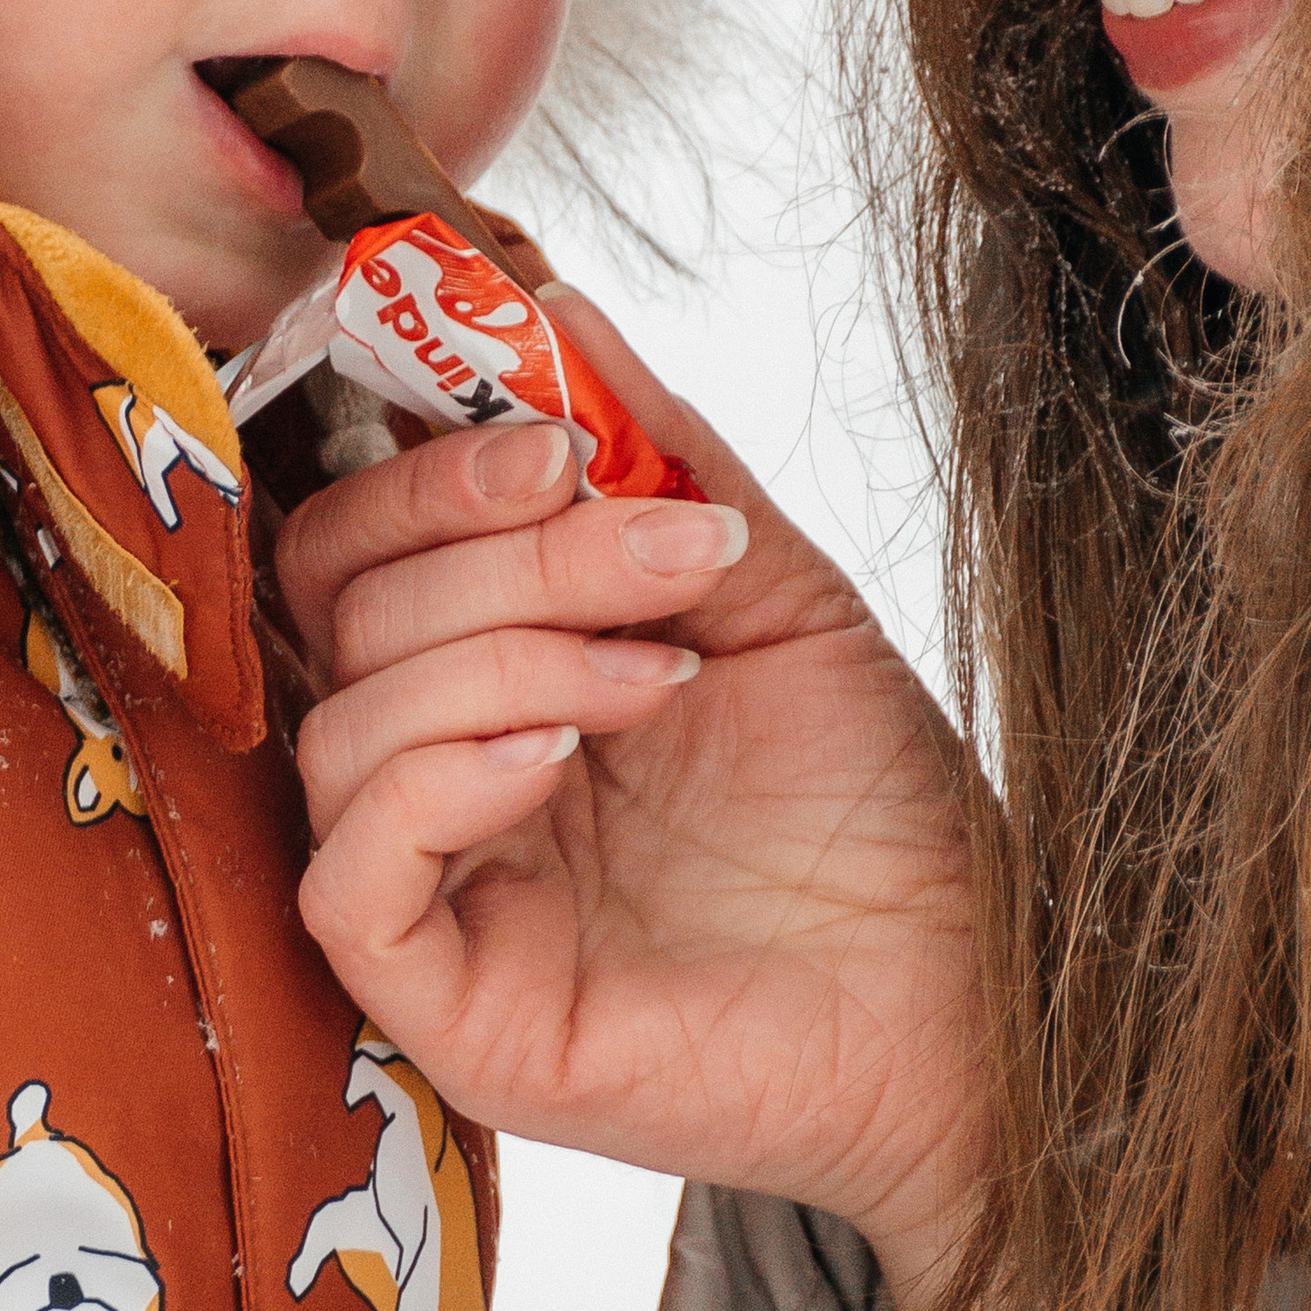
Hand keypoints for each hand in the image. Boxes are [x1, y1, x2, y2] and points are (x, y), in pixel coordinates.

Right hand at [280, 292, 995, 1310]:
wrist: (972, 995)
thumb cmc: (872, 808)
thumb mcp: (768, 589)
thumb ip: (655, 453)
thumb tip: (550, 303)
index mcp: (482, 668)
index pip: (353, 539)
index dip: (424, 467)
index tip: (559, 436)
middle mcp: (431, 772)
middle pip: (337, 610)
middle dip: (488, 549)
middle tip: (653, 546)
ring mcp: (429, 895)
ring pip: (343, 724)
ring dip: (503, 653)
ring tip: (663, 672)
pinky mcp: (440, 1008)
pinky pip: (347, 876)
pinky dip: (441, 781)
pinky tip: (563, 755)